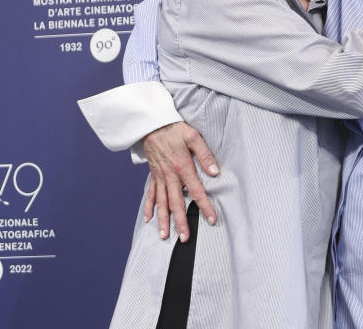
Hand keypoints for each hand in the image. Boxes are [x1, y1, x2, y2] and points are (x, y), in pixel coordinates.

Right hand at [141, 122, 219, 241]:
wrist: (151, 123)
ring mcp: (160, 177)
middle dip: (180, 222)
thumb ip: (205, 154)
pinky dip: (149, 207)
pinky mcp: (153, 175)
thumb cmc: (174, 128)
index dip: (204, 206)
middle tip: (185, 239)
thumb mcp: (193, 136)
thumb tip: (214, 171)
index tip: (211, 219)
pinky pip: (151, 194)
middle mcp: (169, 176)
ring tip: (164, 236)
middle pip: (176, 203)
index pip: (196, 191)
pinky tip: (149, 219)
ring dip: (163, 220)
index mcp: (182, 167)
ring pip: (161, 202)